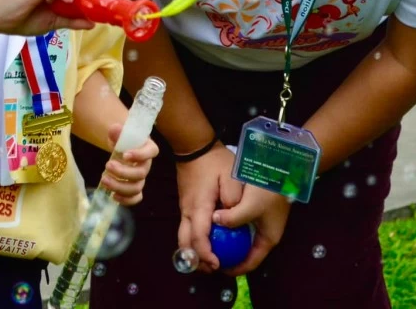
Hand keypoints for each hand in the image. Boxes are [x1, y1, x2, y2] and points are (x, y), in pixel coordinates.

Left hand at [99, 124, 158, 205]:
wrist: (120, 146)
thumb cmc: (122, 138)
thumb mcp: (119, 131)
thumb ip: (117, 130)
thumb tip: (114, 129)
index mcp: (147, 148)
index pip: (151, 151)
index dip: (140, 155)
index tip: (125, 155)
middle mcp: (146, 164)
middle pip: (141, 173)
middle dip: (123, 172)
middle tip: (107, 165)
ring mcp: (141, 178)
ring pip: (137, 187)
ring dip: (120, 186)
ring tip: (104, 180)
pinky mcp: (134, 187)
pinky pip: (136, 198)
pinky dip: (126, 200)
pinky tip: (113, 196)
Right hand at [175, 143, 240, 272]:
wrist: (194, 147)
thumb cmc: (215, 162)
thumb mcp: (231, 176)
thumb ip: (233, 199)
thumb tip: (231, 219)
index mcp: (199, 206)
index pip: (198, 237)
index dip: (206, 254)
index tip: (217, 264)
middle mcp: (187, 211)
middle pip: (184, 243)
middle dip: (196, 260)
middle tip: (212, 269)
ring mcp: (184, 209)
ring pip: (182, 238)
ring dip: (193, 253)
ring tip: (210, 262)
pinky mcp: (185, 206)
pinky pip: (186, 229)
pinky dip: (194, 242)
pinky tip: (208, 245)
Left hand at [212, 185, 292, 274]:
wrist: (282, 171)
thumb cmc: (269, 192)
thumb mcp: (250, 206)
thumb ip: (233, 217)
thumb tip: (215, 220)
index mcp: (268, 239)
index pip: (251, 263)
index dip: (234, 268)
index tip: (217, 268)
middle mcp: (266, 234)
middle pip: (246, 251)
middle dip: (230, 255)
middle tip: (211, 254)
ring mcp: (262, 223)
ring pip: (243, 238)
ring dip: (229, 240)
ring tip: (212, 239)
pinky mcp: (258, 212)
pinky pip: (242, 225)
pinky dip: (231, 226)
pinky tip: (218, 221)